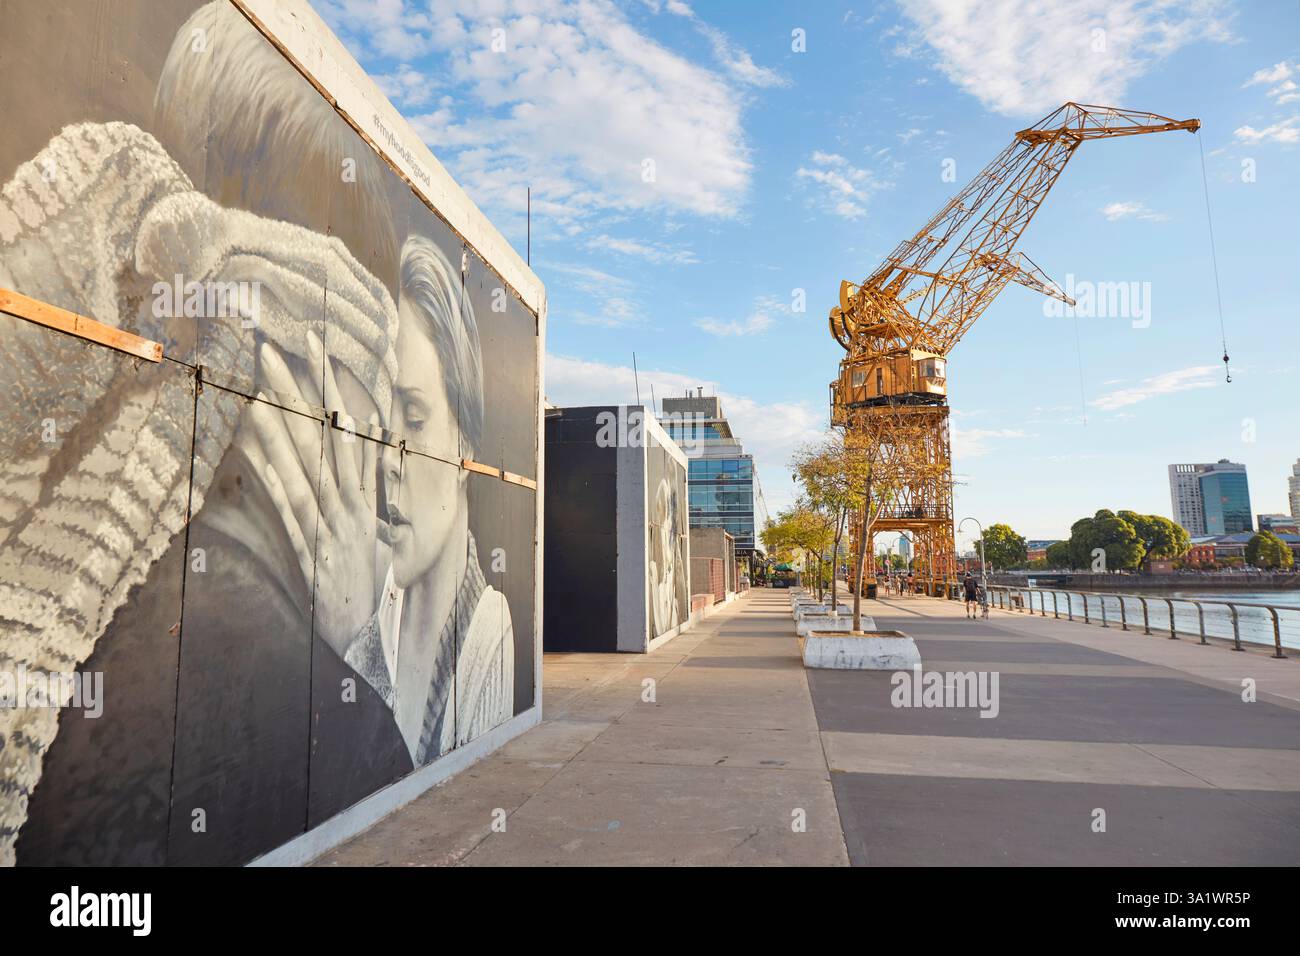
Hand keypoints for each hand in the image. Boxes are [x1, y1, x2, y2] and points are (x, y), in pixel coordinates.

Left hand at [245, 334, 379, 655]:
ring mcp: (329, 524)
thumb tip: (365, 445)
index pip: (344, 426)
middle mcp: (346, 502)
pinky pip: (288, 506)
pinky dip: (273, 475)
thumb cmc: (364, 583)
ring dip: (280, 423)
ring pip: (302, 463)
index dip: (330, 383)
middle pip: (320, 436)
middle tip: (272, 349)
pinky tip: (252, 447)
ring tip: (256, 386)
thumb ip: (366, 487)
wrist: (365, 633)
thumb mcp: (371, 530)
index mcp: (359, 495)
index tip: (312, 343)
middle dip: (297, 388)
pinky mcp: (310, 549)